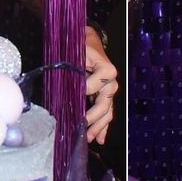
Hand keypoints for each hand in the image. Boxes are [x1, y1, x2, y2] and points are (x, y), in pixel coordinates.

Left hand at [84, 27, 117, 143]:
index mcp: (107, 69)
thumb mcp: (80, 48)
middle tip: (82, 127)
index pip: (97, 83)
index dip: (87, 88)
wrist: (90, 42)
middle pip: (105, 103)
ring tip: (90, 139)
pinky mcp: (105, 97)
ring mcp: (109, 91)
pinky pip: (106, 113)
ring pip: (107, 112)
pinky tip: (100, 139)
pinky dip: (103, 127)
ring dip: (99, 127)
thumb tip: (71, 79)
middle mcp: (111, 83)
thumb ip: (77, 62)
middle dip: (94, 117)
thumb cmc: (83, 44)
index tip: (78, 93)